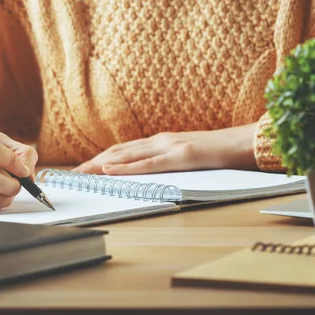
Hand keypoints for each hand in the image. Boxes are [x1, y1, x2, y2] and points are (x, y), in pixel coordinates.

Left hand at [73, 123, 258, 174]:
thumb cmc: (214, 153)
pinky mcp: (179, 156)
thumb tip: (145, 171)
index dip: (100, 158)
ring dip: (101, 164)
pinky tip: (108, 170)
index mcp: (159, 141)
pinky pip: (147, 164)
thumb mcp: (184, 156)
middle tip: (73, 173)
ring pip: (127, 155)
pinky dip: (125, 167)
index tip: (82, 168)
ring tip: (82, 172)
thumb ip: (165, 160)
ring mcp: (168, 146)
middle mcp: (159, 140)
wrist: (241, 143)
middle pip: (118, 151)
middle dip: (93, 162)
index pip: (123, 150)